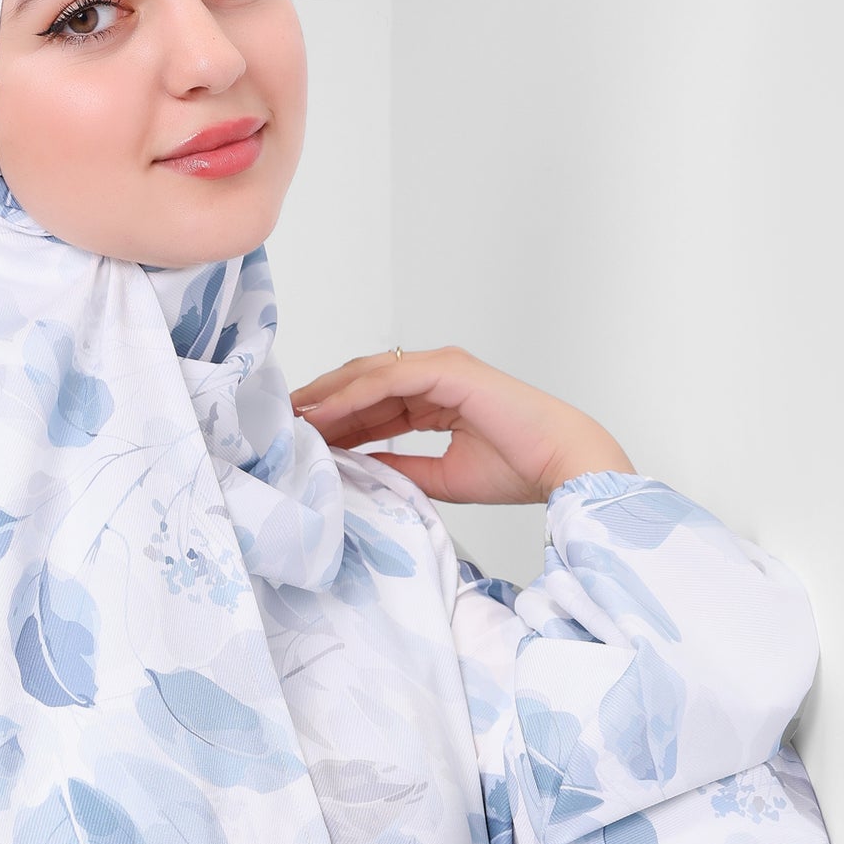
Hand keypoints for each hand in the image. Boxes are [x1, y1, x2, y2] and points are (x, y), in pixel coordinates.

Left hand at [289, 345, 635, 504]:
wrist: (561, 464)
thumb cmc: (517, 469)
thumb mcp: (439, 475)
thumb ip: (399, 467)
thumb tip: (357, 470)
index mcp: (437, 397)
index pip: (373, 404)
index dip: (335, 420)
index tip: (300, 439)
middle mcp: (436, 375)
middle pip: (363, 383)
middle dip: (322, 402)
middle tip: (281, 421)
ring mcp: (442, 367)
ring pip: (368, 376)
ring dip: (328, 396)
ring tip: (292, 416)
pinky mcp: (449, 370)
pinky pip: (387, 379)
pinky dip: (353, 395)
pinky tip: (324, 414)